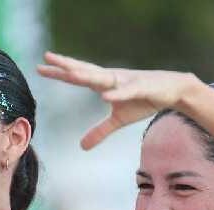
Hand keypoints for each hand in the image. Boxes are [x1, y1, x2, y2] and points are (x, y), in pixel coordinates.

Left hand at [37, 51, 197, 149]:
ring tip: (69, 72)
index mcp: (104, 83)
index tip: (40, 68)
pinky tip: (105, 95)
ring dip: (86, 75)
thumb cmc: (143, 100)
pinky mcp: (142, 88)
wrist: (172, 91)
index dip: (60, 73)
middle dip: (66, 65)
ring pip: (102, 78)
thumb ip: (99, 131)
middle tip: (46, 58)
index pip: (78, 76)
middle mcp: (112, 78)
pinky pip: (127, 91)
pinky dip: (116, 93)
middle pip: (85, 71)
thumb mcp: (119, 120)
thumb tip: (81, 147)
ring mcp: (126, 81)